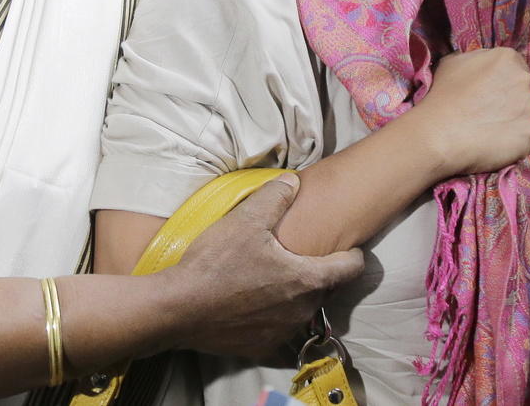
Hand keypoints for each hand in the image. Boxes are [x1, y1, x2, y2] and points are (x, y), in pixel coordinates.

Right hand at [163, 173, 363, 358]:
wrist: (175, 309)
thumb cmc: (215, 263)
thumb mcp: (246, 219)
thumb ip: (275, 196)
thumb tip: (293, 181)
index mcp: (307, 280)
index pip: (350, 269)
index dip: (353, 254)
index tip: (349, 246)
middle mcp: (301, 312)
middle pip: (327, 290)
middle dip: (324, 273)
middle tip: (309, 256)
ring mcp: (281, 334)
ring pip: (303, 311)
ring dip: (298, 296)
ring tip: (281, 278)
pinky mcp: (259, 349)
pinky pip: (280, 330)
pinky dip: (276, 317)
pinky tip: (259, 302)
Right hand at [405, 48, 529, 176]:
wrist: (439, 135)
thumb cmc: (442, 96)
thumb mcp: (452, 62)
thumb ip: (475, 59)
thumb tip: (481, 66)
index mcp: (507, 58)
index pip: (514, 67)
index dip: (501, 81)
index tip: (488, 94)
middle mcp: (524, 80)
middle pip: (522, 90)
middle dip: (509, 100)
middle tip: (486, 113)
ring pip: (525, 114)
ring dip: (512, 121)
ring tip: (488, 131)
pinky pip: (525, 137)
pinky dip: (513, 142)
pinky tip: (494, 144)